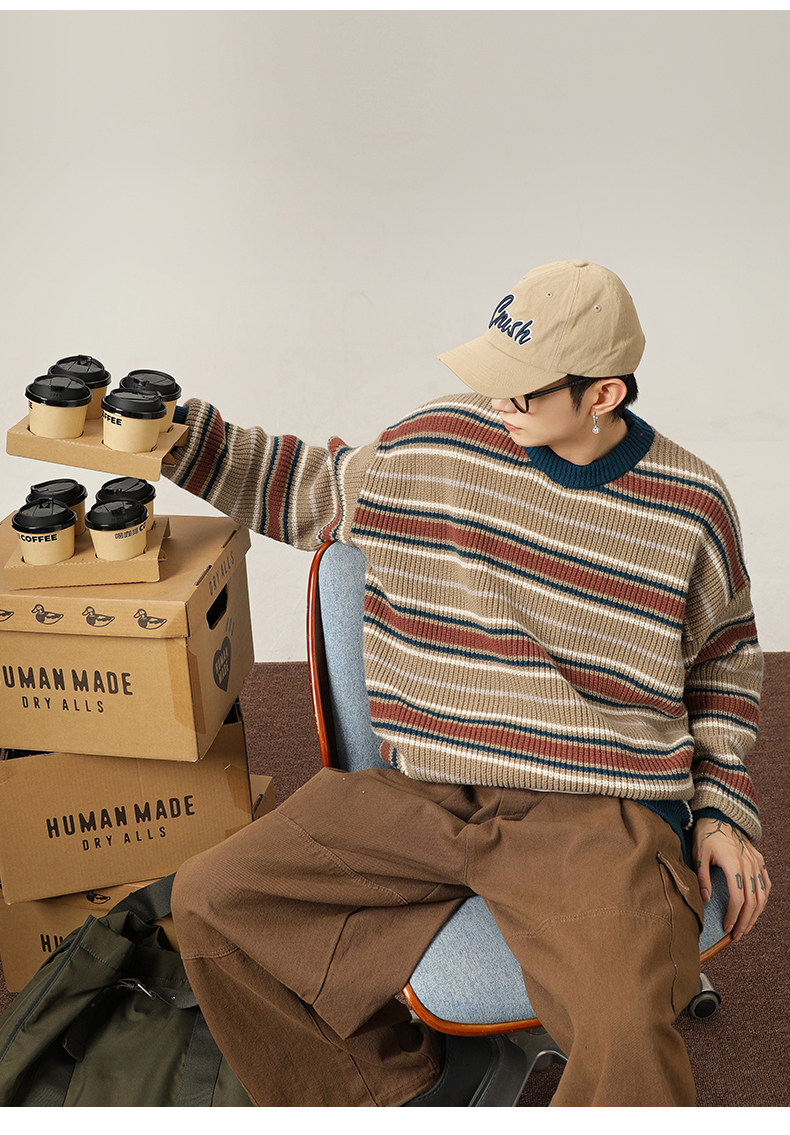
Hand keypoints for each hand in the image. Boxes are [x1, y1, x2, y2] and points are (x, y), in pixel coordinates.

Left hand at [692, 818, 770, 941]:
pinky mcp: (759, 860)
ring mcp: (756, 862)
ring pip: (762, 895)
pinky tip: (757, 909)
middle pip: (752, 901)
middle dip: (744, 921)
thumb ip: (702, 878)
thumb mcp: (698, 855)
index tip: (726, 928)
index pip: (738, 898)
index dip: (733, 916)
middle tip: (736, 935)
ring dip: (755, 914)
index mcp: (733, 864)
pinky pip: (766, 884)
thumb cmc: (706, 835)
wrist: (719, 815)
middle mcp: (748, 865)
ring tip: (745, 927)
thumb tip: (704, 900)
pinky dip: (763, 899)